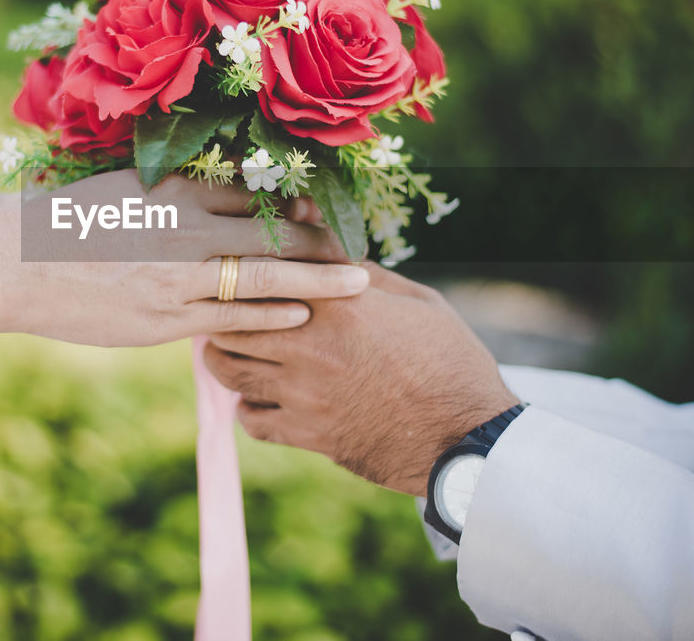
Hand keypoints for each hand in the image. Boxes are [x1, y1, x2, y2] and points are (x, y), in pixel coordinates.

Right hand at [3, 170, 368, 346]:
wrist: (13, 264)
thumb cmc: (68, 223)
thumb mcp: (126, 190)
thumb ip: (176, 192)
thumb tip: (224, 193)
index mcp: (173, 189)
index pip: (254, 193)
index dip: (297, 201)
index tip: (328, 207)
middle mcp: (183, 227)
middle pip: (273, 230)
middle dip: (322, 240)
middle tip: (362, 248)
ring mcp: (176, 275)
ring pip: (263, 275)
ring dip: (315, 280)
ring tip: (357, 285)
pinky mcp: (164, 318)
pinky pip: (232, 318)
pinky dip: (272, 315)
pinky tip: (302, 315)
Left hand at [202, 263, 518, 494]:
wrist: (468, 436)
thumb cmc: (452, 362)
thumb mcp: (420, 302)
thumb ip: (369, 277)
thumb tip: (334, 257)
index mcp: (341, 303)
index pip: (270, 271)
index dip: (253, 266)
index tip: (251, 268)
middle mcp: (311, 343)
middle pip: (231, 318)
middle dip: (225, 310)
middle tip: (228, 309)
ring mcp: (303, 392)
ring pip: (228, 368)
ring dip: (225, 356)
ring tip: (234, 351)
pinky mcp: (306, 434)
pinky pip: (250, 420)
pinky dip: (248, 409)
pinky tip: (261, 400)